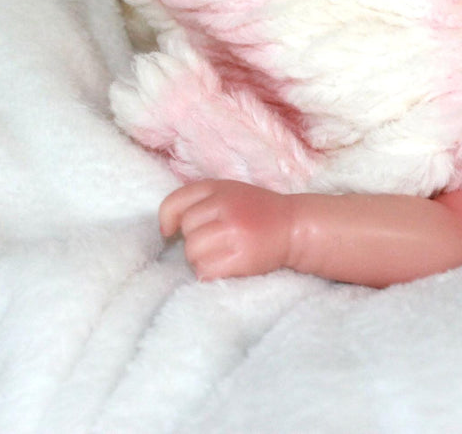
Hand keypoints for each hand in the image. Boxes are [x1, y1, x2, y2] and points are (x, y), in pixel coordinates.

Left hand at [159, 179, 295, 279]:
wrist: (295, 226)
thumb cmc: (257, 212)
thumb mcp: (229, 193)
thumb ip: (199, 202)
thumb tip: (166, 229)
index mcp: (219, 187)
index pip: (174, 203)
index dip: (168, 219)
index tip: (171, 230)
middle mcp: (226, 206)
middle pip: (186, 231)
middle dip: (195, 240)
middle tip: (218, 241)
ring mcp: (234, 231)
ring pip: (193, 253)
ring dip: (202, 259)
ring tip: (223, 254)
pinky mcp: (242, 257)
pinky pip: (206, 272)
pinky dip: (212, 273)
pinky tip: (228, 266)